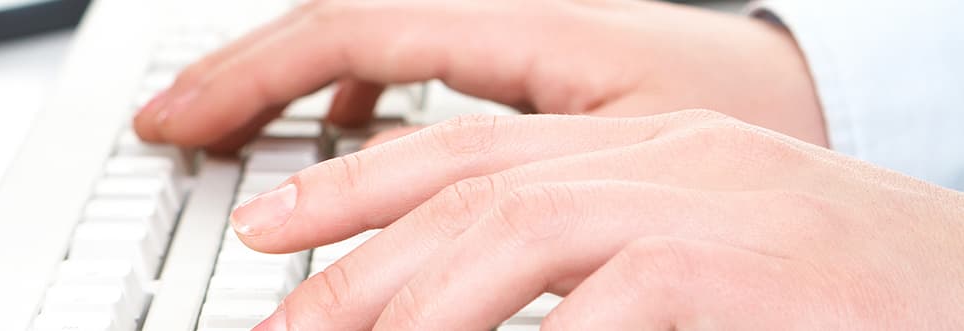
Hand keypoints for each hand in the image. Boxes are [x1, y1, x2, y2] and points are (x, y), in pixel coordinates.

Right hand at [133, 0, 827, 151]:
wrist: (818, 108)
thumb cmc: (755, 157)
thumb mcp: (630, 182)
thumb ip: (504, 201)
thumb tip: (406, 249)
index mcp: (534, 30)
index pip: (355, 34)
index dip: (251, 78)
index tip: (181, 123)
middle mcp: (513, 20)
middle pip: (343, 25)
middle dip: (243, 74)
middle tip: (165, 122)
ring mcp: (515, 36)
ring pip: (372, 39)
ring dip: (290, 78)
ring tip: (225, 122)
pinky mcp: (528, 60)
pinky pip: (415, 58)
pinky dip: (356, 89)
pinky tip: (340, 125)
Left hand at [230, 110, 963, 329]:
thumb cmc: (842, 290)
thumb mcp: (695, 254)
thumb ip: (590, 269)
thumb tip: (470, 306)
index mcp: (643, 144)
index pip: (463, 150)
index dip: (351, 191)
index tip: (269, 235)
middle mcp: (659, 155)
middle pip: (462, 195)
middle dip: (350, 264)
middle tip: (275, 325)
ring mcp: (699, 204)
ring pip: (505, 237)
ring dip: (406, 306)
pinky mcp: (733, 268)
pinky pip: (597, 315)